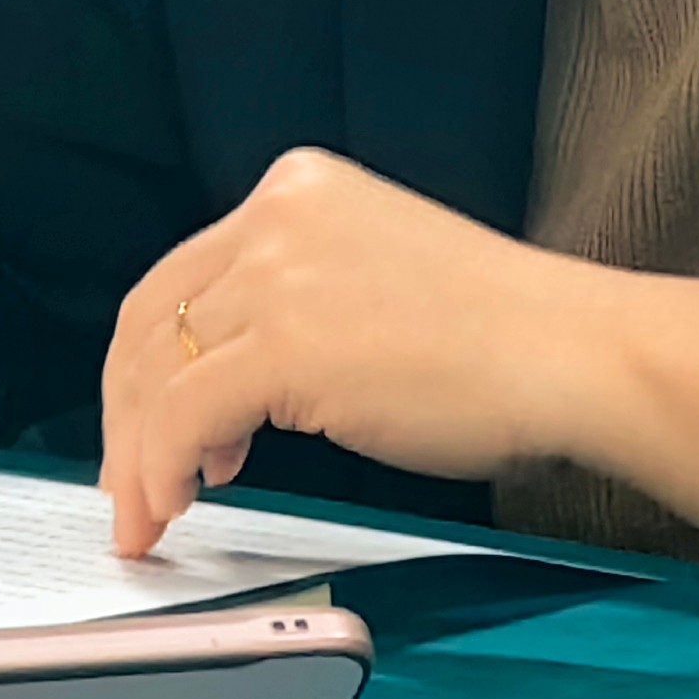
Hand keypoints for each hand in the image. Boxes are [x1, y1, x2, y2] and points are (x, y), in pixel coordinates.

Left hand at [102, 146, 583, 555]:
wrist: (571, 353)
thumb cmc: (501, 339)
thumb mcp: (371, 278)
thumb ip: (295, 304)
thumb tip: (224, 394)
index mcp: (297, 188)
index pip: (181, 278)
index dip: (149, 363)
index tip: (146, 423)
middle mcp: (275, 216)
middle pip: (152, 319)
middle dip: (127, 413)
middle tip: (128, 481)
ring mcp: (278, 275)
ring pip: (160, 371)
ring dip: (141, 454)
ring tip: (151, 510)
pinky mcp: (286, 344)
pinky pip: (186, 415)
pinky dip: (164, 468)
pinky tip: (178, 504)